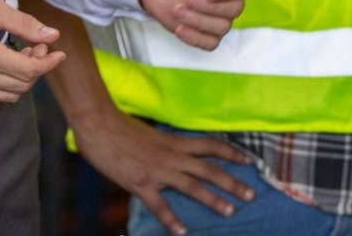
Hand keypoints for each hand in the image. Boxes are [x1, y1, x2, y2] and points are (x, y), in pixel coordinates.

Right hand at [0, 0, 64, 103]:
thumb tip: (52, 35)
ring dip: (24, 79)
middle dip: (38, 68)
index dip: (48, 63)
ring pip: (9, 96)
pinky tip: (7, 68)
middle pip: (21, 86)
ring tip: (24, 56)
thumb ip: (24, 23)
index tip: (58, 53)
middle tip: (38, 48)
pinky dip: (8, 87)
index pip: (27, 71)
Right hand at [72, 112, 254, 235]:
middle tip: (251, 194)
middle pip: (209, 169)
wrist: (100, 126)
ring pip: (192, 187)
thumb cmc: (123, 128)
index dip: (232, 153)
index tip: (249, 161)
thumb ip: (167, 146)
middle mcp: (172, 156)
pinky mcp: (141, 184)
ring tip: (229, 211)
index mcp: (175, 141)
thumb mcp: (153, 135)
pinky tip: (182, 232)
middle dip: (232, 182)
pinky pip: (160, 206)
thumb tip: (178, 154)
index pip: (211, 146)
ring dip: (213, 200)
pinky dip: (172, 220)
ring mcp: (158, 171)